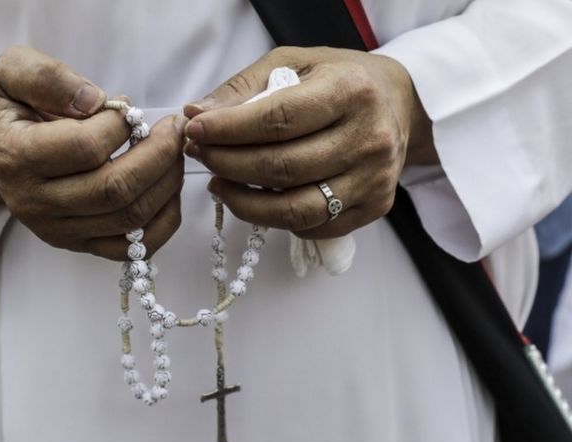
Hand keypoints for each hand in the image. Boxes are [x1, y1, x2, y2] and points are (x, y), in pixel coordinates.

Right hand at [0, 46, 186, 259]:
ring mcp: (57, 231)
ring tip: (174, 151)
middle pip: (115, 189)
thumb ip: (46, 77)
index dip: (120, 124)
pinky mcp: (79, 245)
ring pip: (131, 218)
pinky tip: (168, 187)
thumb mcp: (12, 72)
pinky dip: (164, 219)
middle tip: (174, 128)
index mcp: (15, 157)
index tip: (129, 108)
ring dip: (167, 182)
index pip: (85, 147)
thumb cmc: (13, 108)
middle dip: (160, 154)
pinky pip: (134, 247)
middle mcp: (34, 202)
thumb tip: (94, 101)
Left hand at [183, 46, 436, 238]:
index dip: (228, 130)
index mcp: (350, 91)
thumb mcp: (292, 63)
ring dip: (244, 202)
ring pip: (296, 209)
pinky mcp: (375, 207)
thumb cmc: (338, 79)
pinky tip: (256, 199)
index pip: (277, 120)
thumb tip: (196, 115)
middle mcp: (369, 138)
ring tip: (218, 184)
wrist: (398, 104)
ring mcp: (375, 179)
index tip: (195, 130)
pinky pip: (313, 227)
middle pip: (282, 168)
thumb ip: (243, 88)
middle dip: (227, 164)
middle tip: (200, 155)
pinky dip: (276, 219)